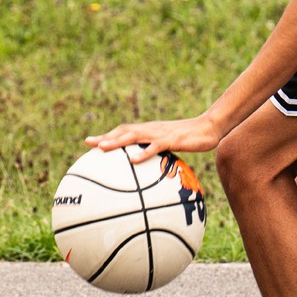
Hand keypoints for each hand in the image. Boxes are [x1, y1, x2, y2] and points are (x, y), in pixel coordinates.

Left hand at [86, 113, 223, 164]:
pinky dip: (142, 153)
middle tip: (87, 143)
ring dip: (117, 142)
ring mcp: (160, 134)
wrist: (209, 127)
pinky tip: (132, 160)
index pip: (124, 131)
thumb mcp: (172, 146)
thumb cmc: (191, 138)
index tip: (89, 142)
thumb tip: (149, 169)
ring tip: (102, 148)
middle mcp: (150, 129)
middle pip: (123, 131)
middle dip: (105, 137)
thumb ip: (160, 153)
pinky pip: (154, 147)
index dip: (107, 136)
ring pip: (134, 136)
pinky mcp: (171, 140)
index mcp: (149, 131)